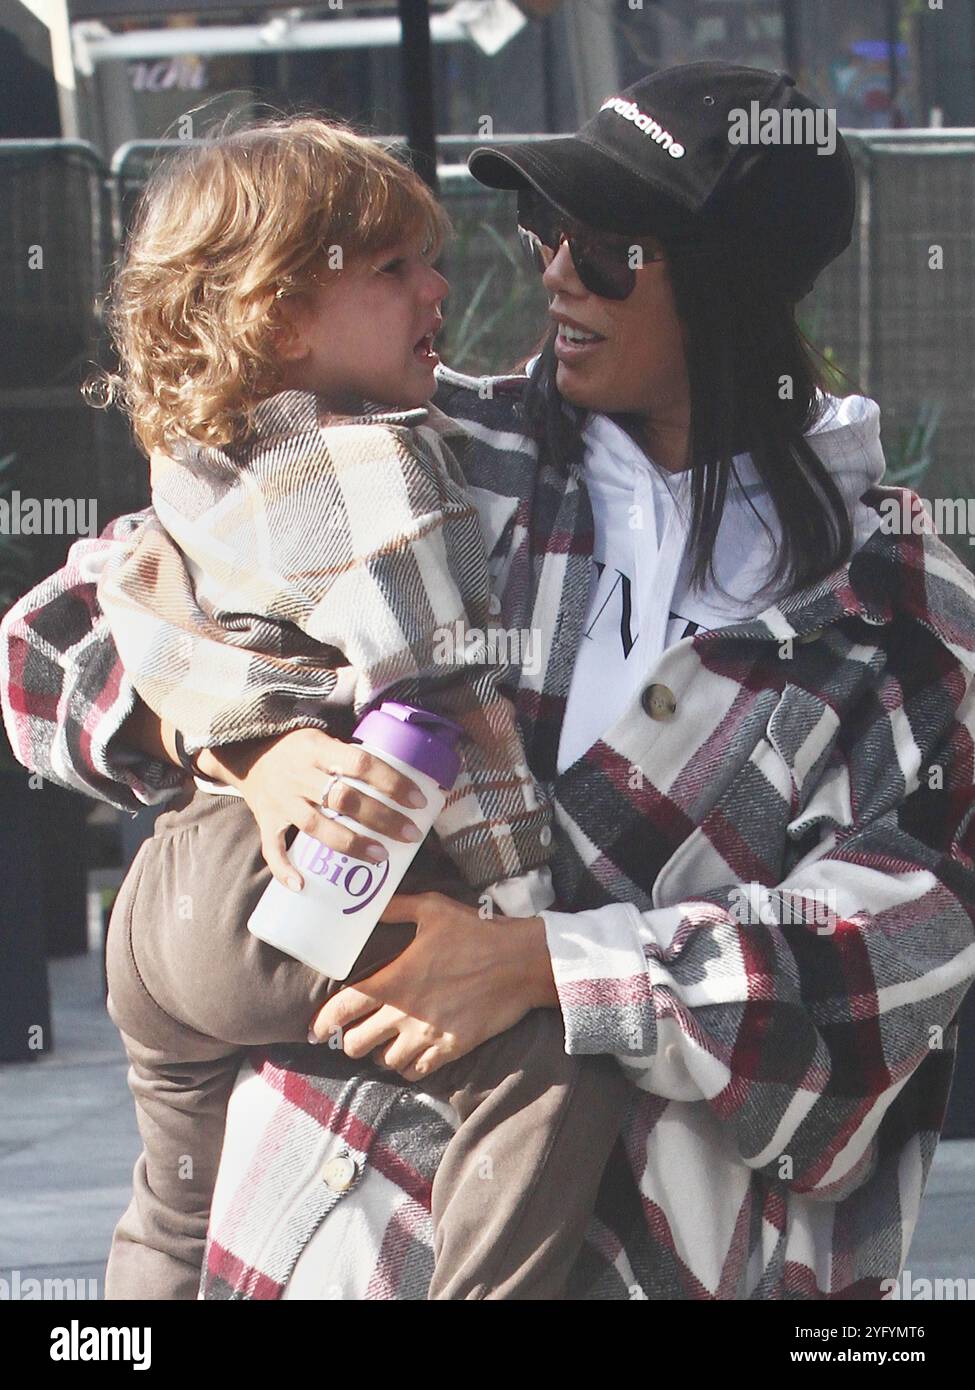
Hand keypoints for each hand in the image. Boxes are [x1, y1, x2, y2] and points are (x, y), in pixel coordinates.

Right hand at [195, 727, 427, 889]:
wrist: (245, 753)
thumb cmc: (296, 749)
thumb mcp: (321, 739)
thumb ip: (350, 758)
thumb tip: (403, 776)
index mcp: (317, 748)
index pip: (361, 763)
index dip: (391, 782)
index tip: (417, 801)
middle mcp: (298, 774)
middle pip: (344, 799)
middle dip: (382, 818)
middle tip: (411, 834)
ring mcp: (281, 799)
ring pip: (317, 825)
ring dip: (351, 843)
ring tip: (381, 857)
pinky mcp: (264, 820)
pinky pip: (272, 848)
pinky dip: (284, 869)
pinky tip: (302, 885)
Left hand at [308, 891, 558, 1080]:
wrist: (520, 962)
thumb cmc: (476, 932)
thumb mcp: (432, 909)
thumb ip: (395, 909)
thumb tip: (368, 903)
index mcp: (395, 980)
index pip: (343, 1009)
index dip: (322, 1023)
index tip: (314, 1030)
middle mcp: (405, 1013)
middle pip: (356, 1045)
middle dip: (350, 1040)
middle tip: (357, 1032)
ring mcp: (428, 1036)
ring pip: (385, 1062)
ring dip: (381, 1053)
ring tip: (386, 1042)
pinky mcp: (451, 1050)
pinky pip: (416, 1072)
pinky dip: (408, 1066)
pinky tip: (412, 1052)